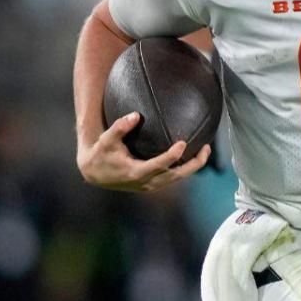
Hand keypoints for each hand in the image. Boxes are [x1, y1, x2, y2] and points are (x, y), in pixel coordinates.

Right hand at [77, 111, 209, 191]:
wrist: (94, 173)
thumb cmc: (101, 153)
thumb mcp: (106, 139)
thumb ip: (120, 127)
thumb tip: (136, 115)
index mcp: (136, 172)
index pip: (159, 165)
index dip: (172, 156)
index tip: (182, 143)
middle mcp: (146, 182)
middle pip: (176, 175)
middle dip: (193, 164)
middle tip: (206, 149)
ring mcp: (149, 185)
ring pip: (177, 178)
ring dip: (192, 167)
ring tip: (205, 151)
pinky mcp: (151, 185)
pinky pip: (172, 178)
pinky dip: (184, 168)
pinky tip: (192, 156)